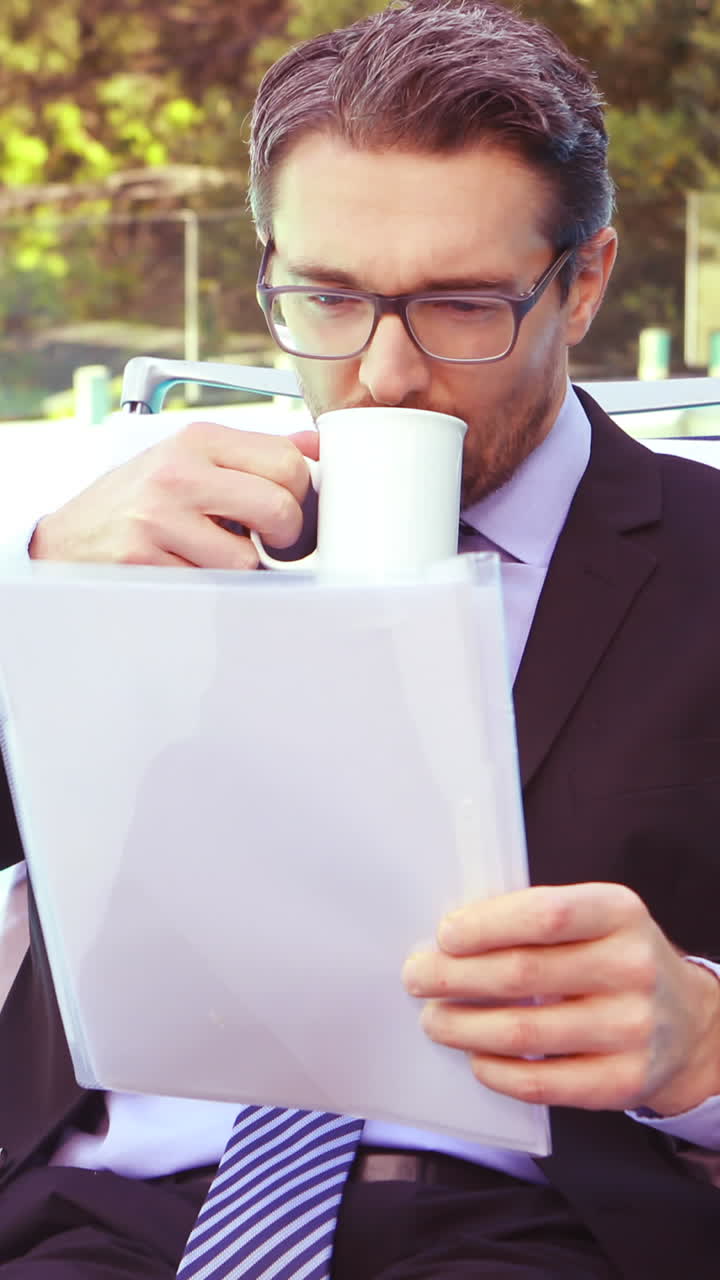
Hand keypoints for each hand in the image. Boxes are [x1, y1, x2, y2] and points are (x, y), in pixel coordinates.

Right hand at [29, 424, 319, 568]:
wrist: (64, 541)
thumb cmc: (137, 502)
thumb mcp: (188, 461)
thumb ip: (252, 454)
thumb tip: (317, 444)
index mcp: (196, 440)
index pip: (287, 461)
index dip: (302, 494)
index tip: (289, 511)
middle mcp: (177, 473)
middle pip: (278, 507)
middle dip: (285, 536)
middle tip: (270, 544)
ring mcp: (157, 518)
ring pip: (248, 559)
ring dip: (242, 569)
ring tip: (214, 556)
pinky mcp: (143, 561)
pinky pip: (211, 587)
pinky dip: (209, 588)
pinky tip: (186, 570)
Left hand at [402, 882, 719, 1114]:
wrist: (687, 1024)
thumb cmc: (613, 960)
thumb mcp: (593, 920)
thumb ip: (534, 921)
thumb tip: (450, 939)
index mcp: (619, 913)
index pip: (544, 915)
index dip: (486, 925)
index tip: (445, 936)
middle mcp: (632, 968)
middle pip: (522, 974)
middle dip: (454, 977)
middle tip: (418, 977)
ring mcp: (631, 1029)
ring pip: (523, 1031)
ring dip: (463, 1026)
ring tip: (435, 1020)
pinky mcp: (623, 1082)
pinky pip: (542, 1082)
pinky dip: (497, 1071)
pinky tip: (477, 1059)